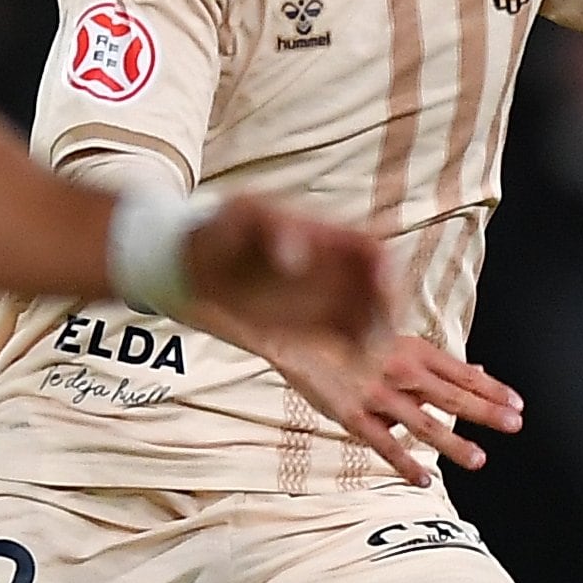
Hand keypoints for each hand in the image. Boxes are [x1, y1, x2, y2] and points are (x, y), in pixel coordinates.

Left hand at [176, 196, 386, 346]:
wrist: (195, 262)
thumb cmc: (220, 229)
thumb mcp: (242, 215)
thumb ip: (271, 229)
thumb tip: (294, 259)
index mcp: (325, 236)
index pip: (372, 251)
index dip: (386, 272)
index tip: (382, 293)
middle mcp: (337, 269)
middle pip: (381, 292)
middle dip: (387, 316)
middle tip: (377, 342)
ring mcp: (328, 298)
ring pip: (369, 319)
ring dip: (374, 339)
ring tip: (364, 361)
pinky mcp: (315, 325)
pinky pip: (346, 341)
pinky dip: (355, 354)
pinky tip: (350, 367)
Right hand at [266, 331, 525, 489]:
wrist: (297, 334)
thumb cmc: (351, 334)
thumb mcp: (399, 338)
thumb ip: (438, 359)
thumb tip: (480, 368)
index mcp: (415, 350)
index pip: (464, 372)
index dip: (493, 388)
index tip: (517, 403)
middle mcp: (402, 371)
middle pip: (453, 395)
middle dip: (487, 411)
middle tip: (514, 425)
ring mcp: (379, 395)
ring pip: (424, 424)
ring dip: (454, 443)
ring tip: (479, 458)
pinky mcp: (355, 415)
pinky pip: (385, 445)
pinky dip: (405, 463)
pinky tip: (423, 479)